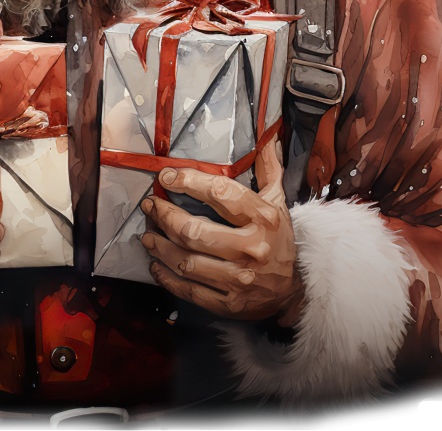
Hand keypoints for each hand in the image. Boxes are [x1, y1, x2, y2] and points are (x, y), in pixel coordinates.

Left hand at [141, 138, 303, 323]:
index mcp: (263, 219)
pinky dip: (167, 277)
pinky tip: (156, 265)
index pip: (220, 194)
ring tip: (147, 234)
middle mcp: (251, 249)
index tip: (167, 176)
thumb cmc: (279, 240)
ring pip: (186, 261)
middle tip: (150, 206)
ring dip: (159, 246)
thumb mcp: (278, 202)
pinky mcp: (229, 304)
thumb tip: (268, 138)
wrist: (294, 291)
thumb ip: (269, 169)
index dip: (188, 182)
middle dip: (164, 216)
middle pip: (194, 231)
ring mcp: (239, 280)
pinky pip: (189, 290)